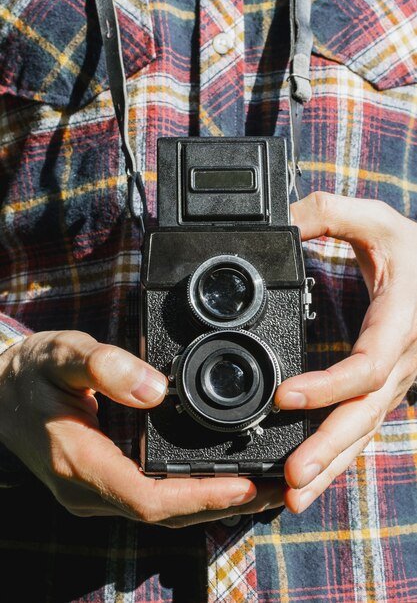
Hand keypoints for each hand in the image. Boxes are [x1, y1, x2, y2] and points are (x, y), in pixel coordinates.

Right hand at [0, 331, 282, 525]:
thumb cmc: (29, 374)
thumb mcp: (60, 355)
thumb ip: (103, 367)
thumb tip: (155, 390)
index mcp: (80, 463)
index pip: (149, 499)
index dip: (201, 496)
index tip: (247, 485)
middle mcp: (90, 490)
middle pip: (168, 514)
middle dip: (225, 505)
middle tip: (279, 487)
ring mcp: (97, 492)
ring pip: (165, 512)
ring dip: (216, 504)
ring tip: (266, 487)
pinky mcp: (105, 483)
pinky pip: (156, 499)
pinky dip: (195, 495)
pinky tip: (224, 481)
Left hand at [276, 192, 416, 512]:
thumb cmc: (415, 249)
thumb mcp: (375, 219)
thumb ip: (327, 212)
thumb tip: (279, 225)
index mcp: (399, 323)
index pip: (366, 366)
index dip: (328, 386)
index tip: (284, 395)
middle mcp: (400, 362)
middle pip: (364, 415)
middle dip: (328, 449)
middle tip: (290, 478)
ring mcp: (395, 381)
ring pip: (364, 431)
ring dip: (331, 465)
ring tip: (293, 495)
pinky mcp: (384, 388)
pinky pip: (361, 426)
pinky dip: (338, 454)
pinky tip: (313, 476)